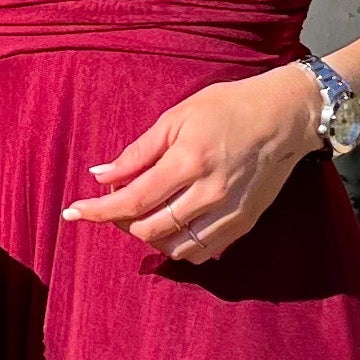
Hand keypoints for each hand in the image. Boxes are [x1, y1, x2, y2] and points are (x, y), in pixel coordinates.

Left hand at [61, 65, 317, 265]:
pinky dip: (179, 246)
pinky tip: (173, 226)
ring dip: (150, 237)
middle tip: (118, 204)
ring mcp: (229, 212)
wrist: (286, 115)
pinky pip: (202, 251)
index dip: (98, 211)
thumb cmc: (229, 107)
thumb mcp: (178, 117)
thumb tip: (101, 175)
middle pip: (150, 230)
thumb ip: (139, 152)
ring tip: (145, 214)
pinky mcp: (244, 223)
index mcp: (189, 161)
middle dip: (123, 222)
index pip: (133, 200)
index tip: (73, 213)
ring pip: (174, 247)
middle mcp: (209, 192)